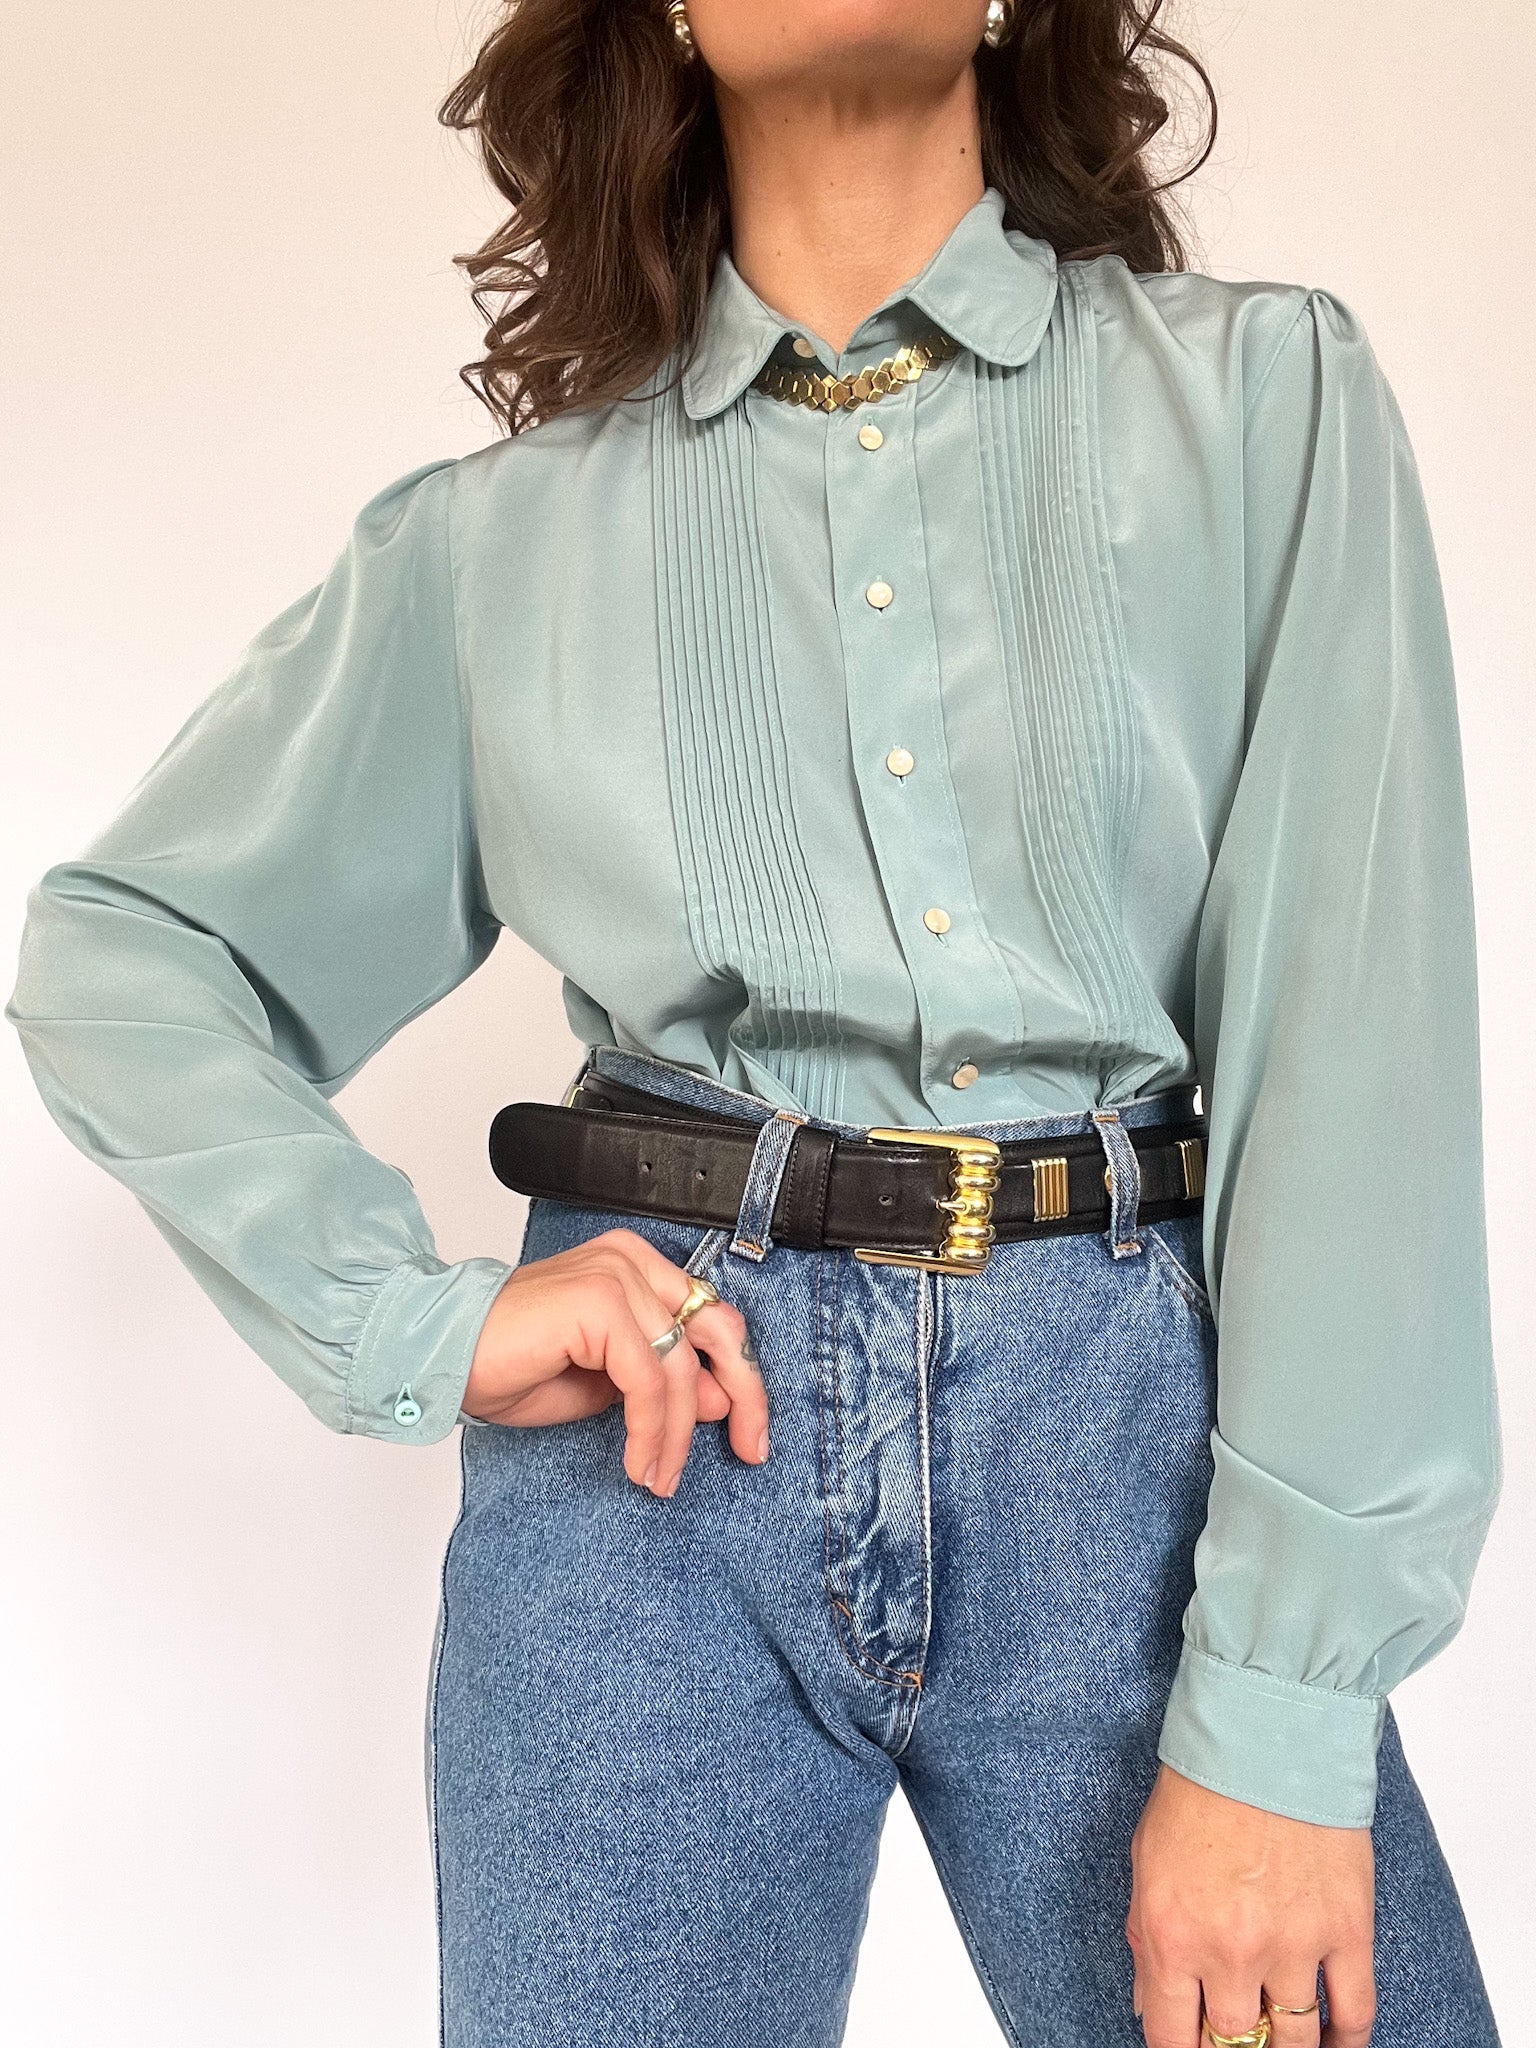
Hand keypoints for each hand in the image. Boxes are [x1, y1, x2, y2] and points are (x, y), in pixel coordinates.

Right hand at [462, 1228, 766, 1494]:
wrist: (441, 1356)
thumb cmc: (509, 1365)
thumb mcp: (605, 1384)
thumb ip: (662, 1383)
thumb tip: (723, 1401)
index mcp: (635, 1267)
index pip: (712, 1317)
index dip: (741, 1377)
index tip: (749, 1431)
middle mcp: (630, 1262)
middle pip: (717, 1329)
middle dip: (744, 1395)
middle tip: (751, 1450)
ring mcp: (615, 1276)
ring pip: (680, 1368)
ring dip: (677, 1435)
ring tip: (659, 1476)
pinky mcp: (599, 1302)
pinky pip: (649, 1381)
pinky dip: (652, 1431)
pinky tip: (641, 1463)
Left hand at [1127, 1764, 1375, 2047]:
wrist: (1264, 1736)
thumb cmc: (1200, 1790)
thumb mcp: (1146, 1862)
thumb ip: (1146, 1939)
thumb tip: (1150, 2005)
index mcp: (1173, 1935)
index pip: (1171, 2037)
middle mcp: (1232, 1953)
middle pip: (1235, 2044)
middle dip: (1230, 2045)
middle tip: (1233, 2030)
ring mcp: (1294, 1946)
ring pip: (1294, 2040)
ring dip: (1284, 2046)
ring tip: (1278, 2038)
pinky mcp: (1347, 1931)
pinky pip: (1354, 2013)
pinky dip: (1346, 2041)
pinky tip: (1332, 2042)